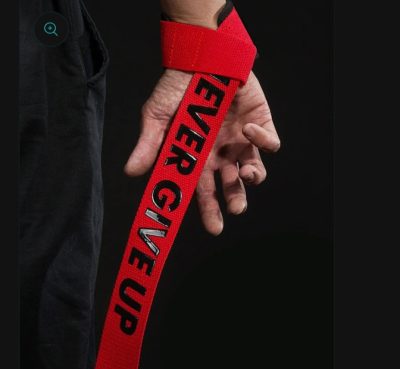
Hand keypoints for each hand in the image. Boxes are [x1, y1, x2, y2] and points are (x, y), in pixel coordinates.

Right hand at [124, 69, 279, 234]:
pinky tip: (250, 130)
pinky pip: (269, 143)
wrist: (201, 56)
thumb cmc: (177, 86)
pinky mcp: (259, 123)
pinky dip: (264, 142)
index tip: (214, 228)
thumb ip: (149, 144)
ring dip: (253, 178)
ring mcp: (241, 140)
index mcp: (197, 156)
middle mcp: (220, 153)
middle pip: (231, 186)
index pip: (203, 190)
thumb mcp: (157, 116)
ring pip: (254, 171)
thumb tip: (131, 172)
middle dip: (235, 201)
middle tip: (235, 210)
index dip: (208, 210)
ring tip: (247, 175)